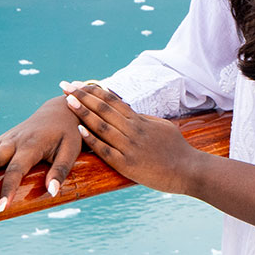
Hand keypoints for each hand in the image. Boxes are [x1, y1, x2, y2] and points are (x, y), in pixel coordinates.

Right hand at [0, 94, 84, 211]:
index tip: (1, 208)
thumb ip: (61, 170)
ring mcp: (6, 139)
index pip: (17, 170)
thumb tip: (52, 192)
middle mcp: (15, 140)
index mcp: (32, 145)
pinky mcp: (2, 139)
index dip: (9, 189)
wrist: (60, 110)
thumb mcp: (71, 150)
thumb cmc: (69, 133)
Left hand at [65, 83, 204, 195]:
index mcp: (141, 121)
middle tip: (65, 85)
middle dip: (83, 96)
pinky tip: (79, 131)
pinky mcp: (128, 165)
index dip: (94, 91)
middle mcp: (133, 131)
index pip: (113, 101)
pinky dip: (92, 140)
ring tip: (68, 101)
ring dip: (84, 113)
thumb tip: (128, 111)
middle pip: (104, 109)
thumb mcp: (162, 127)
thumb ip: (143, 120)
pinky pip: (106, 151)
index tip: (77, 84)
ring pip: (103, 126)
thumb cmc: (177, 149)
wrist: (189, 170)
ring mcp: (130, 147)